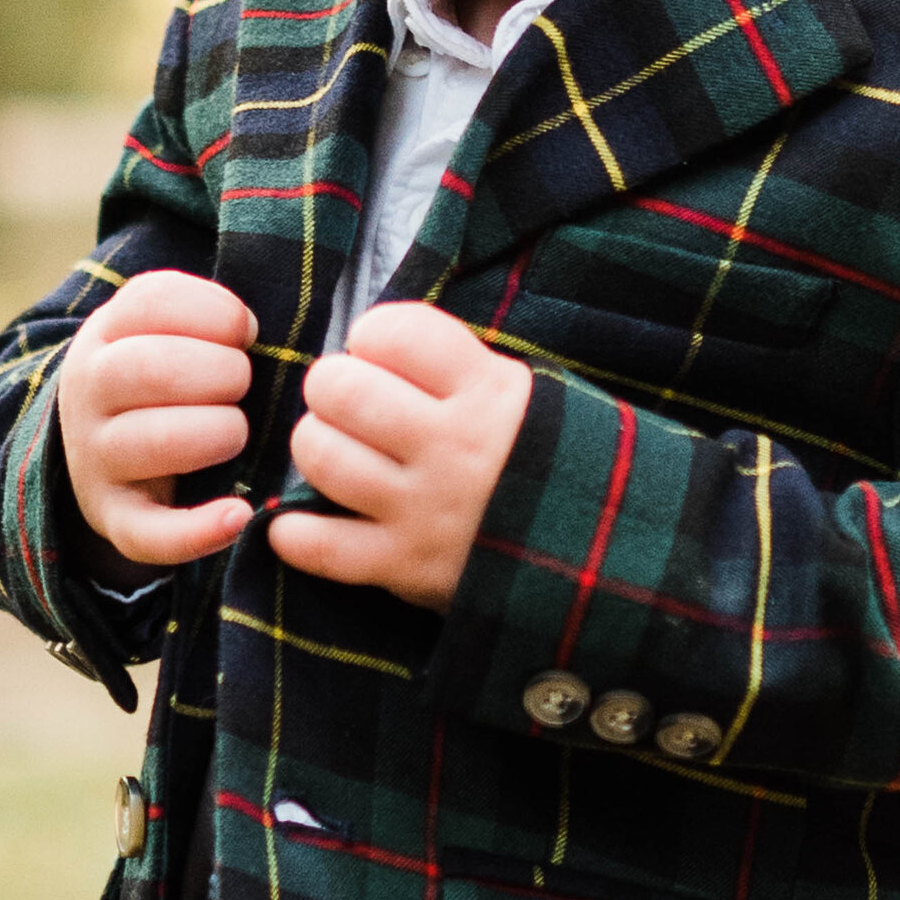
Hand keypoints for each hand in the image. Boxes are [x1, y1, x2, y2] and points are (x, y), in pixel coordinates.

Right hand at [54, 270, 258, 570]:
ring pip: (151, 442)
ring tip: (236, 433)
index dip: (215, 312)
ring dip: (214, 433)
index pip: (152, 302)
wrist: (101, 445)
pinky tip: (239, 514)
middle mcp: (88, 392)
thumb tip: (249, 329)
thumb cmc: (162, 377)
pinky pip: (150, 533)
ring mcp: (97, 458)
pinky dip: (198, 530)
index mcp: (105, 333)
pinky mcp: (116, 519)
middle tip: (242, 383)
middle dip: (219, 372)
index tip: (244, 332)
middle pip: (148, 368)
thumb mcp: (165, 328)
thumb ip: (206, 313)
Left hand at [268, 304, 531, 610]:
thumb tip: (373, 343)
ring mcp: (428, 510)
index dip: (372, 336)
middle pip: (340, 389)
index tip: (379, 354)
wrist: (604, 559)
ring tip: (337, 454)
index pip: (393, 332)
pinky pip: (318, 547)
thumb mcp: (524, 396)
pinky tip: (299, 523)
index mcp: (489, 392)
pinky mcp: (408, 567)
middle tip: (347, 405)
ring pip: (320, 456)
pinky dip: (294, 534)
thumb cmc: (547, 462)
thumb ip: (455, 367)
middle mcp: (454, 446)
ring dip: (315, 448)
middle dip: (331, 388)